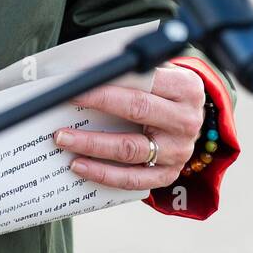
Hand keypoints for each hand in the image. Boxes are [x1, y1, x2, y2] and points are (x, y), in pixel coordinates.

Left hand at [53, 63, 204, 190]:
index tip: (76, 84)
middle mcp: (185, 120)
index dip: (106, 84)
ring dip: (92, 145)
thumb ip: (130, 72)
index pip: (142, 82)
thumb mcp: (158, 73)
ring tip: (64, 139)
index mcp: (185, 88)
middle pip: (136, 111)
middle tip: (62, 106)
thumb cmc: (164, 91)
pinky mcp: (168, 174)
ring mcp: (178, 151)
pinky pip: (133, 179)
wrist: (190, 119)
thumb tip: (84, 72)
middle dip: (96, 107)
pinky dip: (104, 174)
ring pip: (130, 149)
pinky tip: (81, 166)